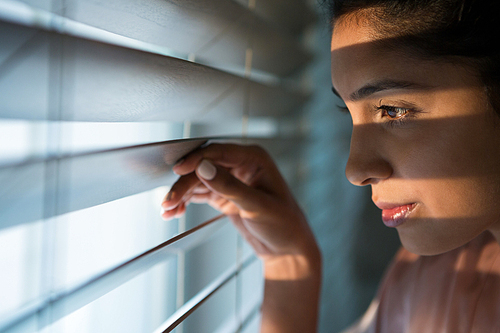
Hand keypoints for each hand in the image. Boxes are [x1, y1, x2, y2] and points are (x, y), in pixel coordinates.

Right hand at [162, 143, 321, 331]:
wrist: (287, 249)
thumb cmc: (284, 225)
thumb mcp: (257, 206)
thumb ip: (230, 187)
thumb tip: (203, 167)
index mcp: (254, 159)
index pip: (218, 152)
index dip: (195, 160)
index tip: (178, 170)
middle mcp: (241, 165)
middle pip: (203, 167)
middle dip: (184, 183)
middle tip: (169, 200)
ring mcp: (231, 180)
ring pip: (198, 181)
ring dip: (182, 194)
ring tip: (167, 209)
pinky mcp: (224, 195)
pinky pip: (200, 193)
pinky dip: (187, 202)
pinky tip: (175, 211)